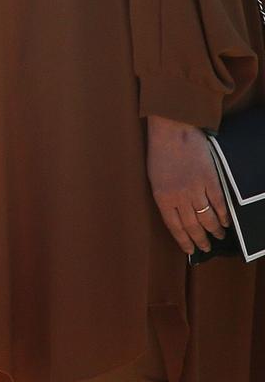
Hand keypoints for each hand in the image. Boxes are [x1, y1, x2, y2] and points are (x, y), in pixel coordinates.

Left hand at [147, 114, 229, 254]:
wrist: (172, 130)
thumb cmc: (159, 153)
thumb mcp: (154, 178)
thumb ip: (165, 197)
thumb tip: (176, 214)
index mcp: (162, 197)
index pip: (174, 226)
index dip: (184, 240)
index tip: (190, 250)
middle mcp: (179, 197)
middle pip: (192, 226)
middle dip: (200, 240)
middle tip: (207, 248)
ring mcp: (196, 189)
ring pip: (208, 218)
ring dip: (214, 230)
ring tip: (218, 237)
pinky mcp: (210, 180)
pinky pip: (219, 203)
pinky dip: (223, 215)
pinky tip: (225, 222)